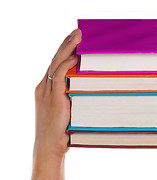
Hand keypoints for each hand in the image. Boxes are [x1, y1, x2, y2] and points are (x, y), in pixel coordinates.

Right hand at [33, 29, 81, 161]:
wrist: (49, 146)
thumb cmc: (61, 130)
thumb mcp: (67, 109)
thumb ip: (73, 96)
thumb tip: (89, 88)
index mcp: (46, 88)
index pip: (55, 64)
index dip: (64, 50)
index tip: (74, 40)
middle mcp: (44, 87)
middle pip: (55, 59)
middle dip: (66, 44)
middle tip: (78, 32)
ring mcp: (47, 92)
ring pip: (56, 64)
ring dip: (67, 49)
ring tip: (78, 37)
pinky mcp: (53, 99)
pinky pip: (59, 77)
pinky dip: (67, 65)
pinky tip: (76, 57)